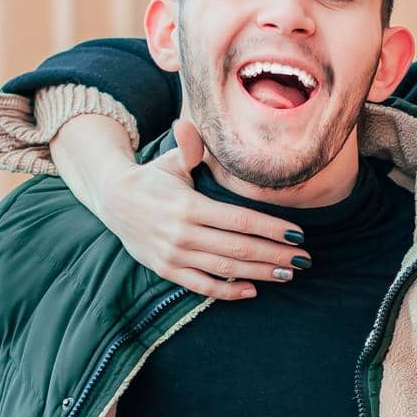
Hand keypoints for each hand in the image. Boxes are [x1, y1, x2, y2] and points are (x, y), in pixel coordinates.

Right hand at [95, 118, 312, 301]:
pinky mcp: (167, 270)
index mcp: (189, 206)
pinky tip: (252, 290)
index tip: (298, 234)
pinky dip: (228, 291)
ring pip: (225, 269)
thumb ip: (188, 147)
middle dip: (275, 254)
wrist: (113, 200)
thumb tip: (188, 125)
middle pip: (239, 248)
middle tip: (304, 259)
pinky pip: (202, 286)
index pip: (240, 221)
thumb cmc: (152, 178)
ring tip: (287, 273)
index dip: (271, 229)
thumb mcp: (170, 161)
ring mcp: (174, 256)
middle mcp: (182, 234)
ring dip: (260, 273)